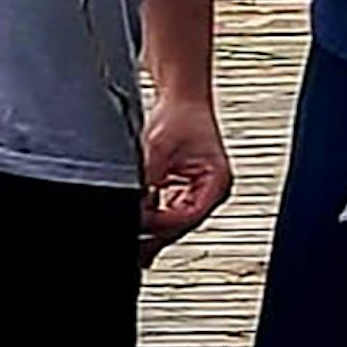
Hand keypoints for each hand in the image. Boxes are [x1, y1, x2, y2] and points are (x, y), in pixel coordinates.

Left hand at [140, 95, 232, 263]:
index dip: (162, 225)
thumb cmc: (181, 113)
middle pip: (180, 225)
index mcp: (216, 183)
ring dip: (151, 225)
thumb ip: (147, 176)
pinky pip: (166, 210)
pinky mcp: (183, 188)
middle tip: (132, 250)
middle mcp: (210, 191)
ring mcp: (197, 191)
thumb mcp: (158, 146)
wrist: (181, 96)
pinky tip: (135, 214)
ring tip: (130, 235)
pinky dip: (150, 213)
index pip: (188, 217)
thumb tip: (132, 199)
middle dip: (155, 234)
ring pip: (172, 221)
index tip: (139, 224)